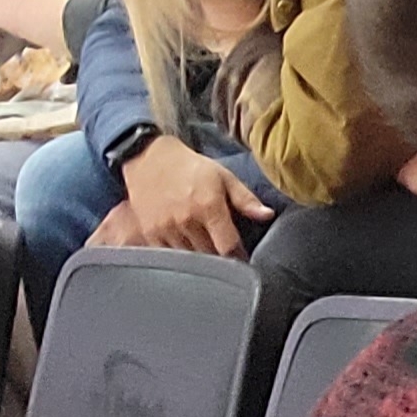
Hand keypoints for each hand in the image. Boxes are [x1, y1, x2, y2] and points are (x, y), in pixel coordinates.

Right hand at [96, 135, 274, 256]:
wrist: (149, 157)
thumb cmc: (191, 167)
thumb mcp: (223, 177)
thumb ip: (245, 199)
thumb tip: (267, 216)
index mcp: (208, 206)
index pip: (227, 247)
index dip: (237, 256)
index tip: (242, 257)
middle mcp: (185, 220)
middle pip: (209, 256)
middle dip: (219, 257)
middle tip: (222, 250)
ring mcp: (164, 228)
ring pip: (188, 258)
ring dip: (198, 257)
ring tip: (203, 247)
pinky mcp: (148, 233)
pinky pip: (168, 255)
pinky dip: (178, 255)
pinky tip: (184, 245)